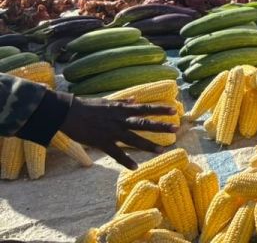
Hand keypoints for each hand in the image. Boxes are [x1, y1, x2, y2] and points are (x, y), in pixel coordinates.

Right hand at [56, 96, 177, 168]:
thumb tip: (134, 100)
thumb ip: (122, 102)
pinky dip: (126, 161)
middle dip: (160, 126)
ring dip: (148, 145)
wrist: (68, 113)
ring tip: (162, 150)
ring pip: (134, 140)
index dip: (160, 109)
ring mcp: (112, 132)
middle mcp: (120, 120)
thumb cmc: (87, 106)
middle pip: (144, 123)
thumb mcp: (107, 102)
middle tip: (176, 128)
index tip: (174, 110)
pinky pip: (117, 154)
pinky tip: (135, 167)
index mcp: (122, 109)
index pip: (145, 108)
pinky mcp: (102, 142)